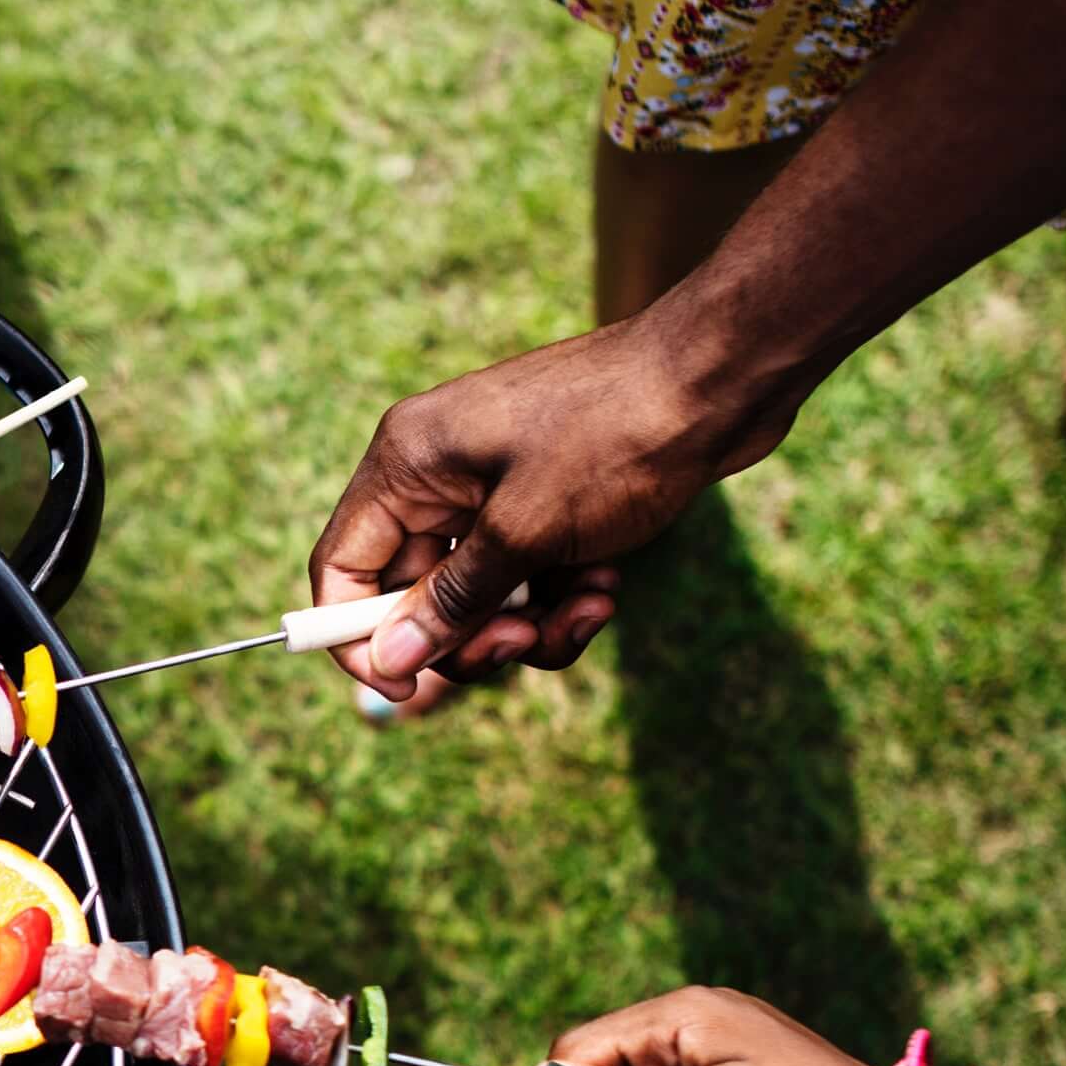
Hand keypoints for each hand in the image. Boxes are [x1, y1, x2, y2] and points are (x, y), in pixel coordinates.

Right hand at [310, 305, 804, 696]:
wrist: (722, 379)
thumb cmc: (615, 438)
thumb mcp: (525, 533)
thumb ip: (450, 602)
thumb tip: (389, 661)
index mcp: (408, 462)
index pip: (343, 566)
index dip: (355, 636)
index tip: (402, 686)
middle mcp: (438, 474)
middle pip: (413, 592)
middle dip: (467, 635)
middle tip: (521, 645)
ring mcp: (492, 487)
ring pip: (477, 597)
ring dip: (528, 624)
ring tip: (588, 609)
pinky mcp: (543, 502)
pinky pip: (525, 578)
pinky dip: (560, 597)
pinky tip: (607, 586)